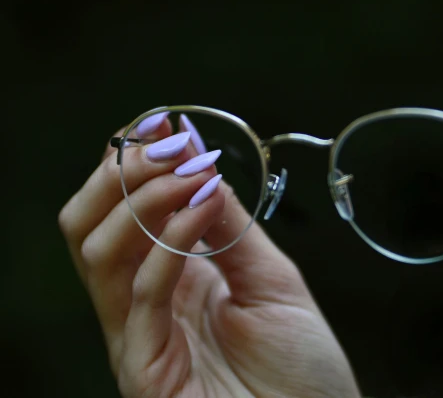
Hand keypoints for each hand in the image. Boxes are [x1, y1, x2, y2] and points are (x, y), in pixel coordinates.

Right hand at [58, 117, 360, 397]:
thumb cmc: (303, 368)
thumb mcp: (272, 279)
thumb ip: (231, 227)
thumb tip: (199, 164)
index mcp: (171, 281)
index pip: (123, 213)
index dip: (131, 165)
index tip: (162, 122)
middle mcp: (144, 306)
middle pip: (89, 228)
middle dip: (121, 174)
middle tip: (167, 144)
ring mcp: (139, 338)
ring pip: (99, 254)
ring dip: (142, 199)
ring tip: (188, 173)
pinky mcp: (147, 369)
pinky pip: (142, 294)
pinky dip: (168, 242)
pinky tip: (200, 211)